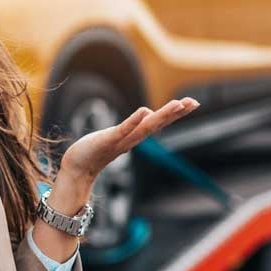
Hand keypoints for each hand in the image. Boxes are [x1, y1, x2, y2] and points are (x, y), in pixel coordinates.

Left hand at [58, 97, 198, 181]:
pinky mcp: (107, 141)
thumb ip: (131, 128)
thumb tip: (147, 116)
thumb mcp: (116, 136)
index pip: (158, 122)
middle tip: (194, 102)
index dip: (175, 113)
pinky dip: (134, 121)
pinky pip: (123, 130)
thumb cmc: (95, 151)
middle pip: (157, 124)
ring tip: (177, 104)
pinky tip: (145, 111)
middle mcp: (132, 139)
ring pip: (145, 127)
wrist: (77, 168)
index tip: (192, 103)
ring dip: (162, 116)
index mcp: (134, 136)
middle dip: (176, 113)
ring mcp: (121, 140)